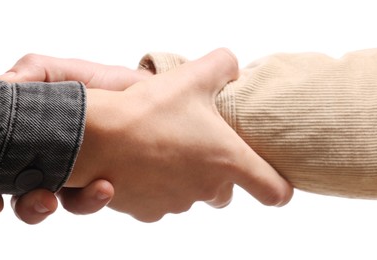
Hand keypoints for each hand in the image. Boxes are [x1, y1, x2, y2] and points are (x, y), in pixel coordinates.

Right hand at [0, 54, 150, 223]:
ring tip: (55, 197)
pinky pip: (82, 204)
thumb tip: (0, 84)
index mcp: (23, 132)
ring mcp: (64, 176)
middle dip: (2, 202)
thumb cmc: (101, 84)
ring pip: (39, 204)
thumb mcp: (64, 71)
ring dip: (40, 206)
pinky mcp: (91, 187)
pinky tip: (104, 186)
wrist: (145, 97)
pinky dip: (88, 200)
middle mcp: (38, 159)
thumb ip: (32, 73)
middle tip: (12, 201)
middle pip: (6, 192)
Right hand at [66, 48, 292, 221]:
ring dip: (181, 177)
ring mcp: (177, 203)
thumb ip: (223, 66)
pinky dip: (154, 186)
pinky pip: (159, 201)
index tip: (276, 185)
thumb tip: (232, 67)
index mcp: (228, 160)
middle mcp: (207, 188)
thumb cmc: (149, 109)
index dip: (279, 189)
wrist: (97, 137)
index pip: (274, 191)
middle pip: (223, 191)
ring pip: (189, 195)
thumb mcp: (193, 75)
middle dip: (214, 173)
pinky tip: (139, 165)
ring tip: (160, 148)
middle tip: (193, 146)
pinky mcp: (148, 212)